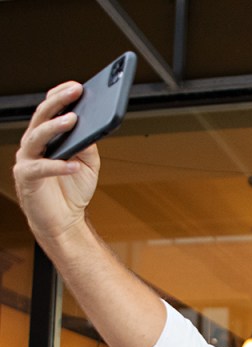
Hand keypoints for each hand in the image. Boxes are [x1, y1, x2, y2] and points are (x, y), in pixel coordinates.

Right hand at [13, 82, 99, 243]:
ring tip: (72, 120)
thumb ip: (88, 146)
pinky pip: (42, 168)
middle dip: (59, 101)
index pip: (50, 110)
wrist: (63, 222)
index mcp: (47, 138)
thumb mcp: (88, 165)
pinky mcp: (27, 178)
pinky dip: (60, 166)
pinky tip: (74, 165)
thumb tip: (91, 129)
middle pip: (42, 116)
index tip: (78, 86)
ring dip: (54, 127)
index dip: (61, 96)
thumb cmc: (73, 192)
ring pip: (36, 136)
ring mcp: (27, 159)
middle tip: (76, 92)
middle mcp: (34, 144)